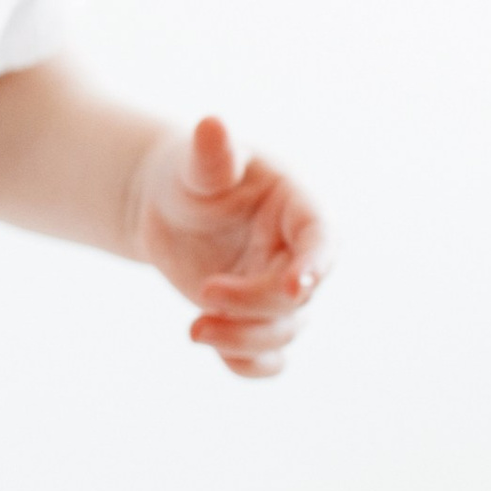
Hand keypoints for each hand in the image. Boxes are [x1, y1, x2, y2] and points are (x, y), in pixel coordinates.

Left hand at [127, 114, 329, 378]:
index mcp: (298, 211)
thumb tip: (212, 125)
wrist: (168, 208)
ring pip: (283, 332)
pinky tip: (213, 349)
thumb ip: (213, 154)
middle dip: (255, 305)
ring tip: (193, 328)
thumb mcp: (200, 164)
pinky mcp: (253, 318)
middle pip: (299, 297)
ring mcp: (276, 290)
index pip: (322, 242)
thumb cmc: (192, 175)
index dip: (315, 266)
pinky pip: (266, 357)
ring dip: (244, 340)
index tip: (294, 285)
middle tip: (203, 295)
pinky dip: (248, 364)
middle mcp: (297, 255)